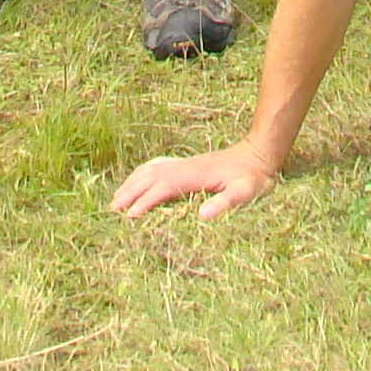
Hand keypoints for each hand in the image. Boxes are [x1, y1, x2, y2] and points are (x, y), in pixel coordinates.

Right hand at [109, 143, 281, 220]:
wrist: (258, 155)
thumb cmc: (253, 178)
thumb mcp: (245, 193)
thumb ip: (226, 203)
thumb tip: (202, 215)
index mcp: (195, 175)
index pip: (163, 187)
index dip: (146, 201)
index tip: (130, 216)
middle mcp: (185, 166)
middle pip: (150, 177)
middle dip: (130, 191)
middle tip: (112, 209)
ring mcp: (184, 163)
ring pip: (151, 169)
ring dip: (132, 182)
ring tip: (116, 197)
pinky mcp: (187, 164)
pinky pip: (158, 165)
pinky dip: (142, 172)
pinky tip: (137, 178)